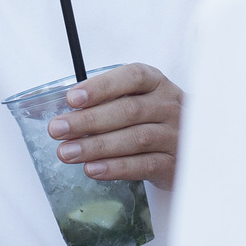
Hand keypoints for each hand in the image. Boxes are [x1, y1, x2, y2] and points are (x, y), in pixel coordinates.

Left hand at [48, 62, 182, 190]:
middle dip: (89, 120)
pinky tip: (93, 169)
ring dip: (97, 146)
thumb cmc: (152, 121)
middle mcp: (169, 106)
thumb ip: (107, 102)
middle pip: (129, 110)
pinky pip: (144, 165)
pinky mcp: (173, 164)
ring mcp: (175, 135)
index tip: (72, 98)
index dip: (102, 87)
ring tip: (67, 152)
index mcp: (157, 84)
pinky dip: (116, 168)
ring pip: (135, 138)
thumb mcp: (137, 101)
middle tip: (58, 129)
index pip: (133, 77)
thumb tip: (67, 114)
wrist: (188, 150)